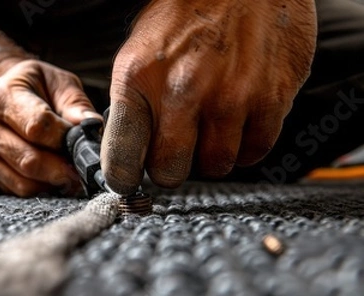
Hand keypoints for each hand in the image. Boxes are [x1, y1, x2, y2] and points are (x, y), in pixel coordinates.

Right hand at [0, 59, 100, 196]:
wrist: (7, 91)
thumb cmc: (38, 86)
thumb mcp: (60, 83)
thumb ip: (76, 105)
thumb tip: (91, 127)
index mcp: (2, 95)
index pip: (36, 126)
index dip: (64, 139)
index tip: (83, 143)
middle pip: (28, 160)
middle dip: (61, 169)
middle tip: (82, 170)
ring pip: (23, 182)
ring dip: (52, 184)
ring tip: (71, 175)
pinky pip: (17, 190)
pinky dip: (41, 189)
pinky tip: (54, 178)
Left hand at [102, 0, 316, 193]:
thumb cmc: (186, 11)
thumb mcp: (138, 51)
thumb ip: (133, 102)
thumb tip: (131, 149)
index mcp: (139, 79)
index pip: (122, 158)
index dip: (124, 178)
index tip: (129, 181)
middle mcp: (184, 91)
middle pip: (171, 172)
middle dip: (170, 169)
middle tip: (175, 152)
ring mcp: (231, 97)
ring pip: (216, 166)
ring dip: (210, 156)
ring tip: (209, 129)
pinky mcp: (272, 97)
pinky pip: (255, 151)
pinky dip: (245, 146)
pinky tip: (238, 123)